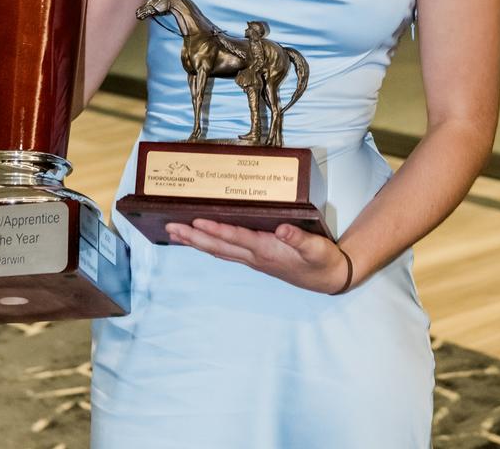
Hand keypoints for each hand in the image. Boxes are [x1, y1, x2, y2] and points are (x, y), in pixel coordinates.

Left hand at [165, 219, 351, 294]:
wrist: (328, 278)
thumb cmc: (321, 260)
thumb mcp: (316, 248)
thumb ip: (299, 239)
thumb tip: (284, 229)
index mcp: (267, 250)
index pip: (235, 237)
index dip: (215, 229)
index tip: (195, 220)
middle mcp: (255, 256)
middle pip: (218, 245)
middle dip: (193, 236)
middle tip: (170, 227)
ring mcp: (253, 259)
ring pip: (218, 249)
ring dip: (195, 241)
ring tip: (175, 232)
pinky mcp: (255, 258)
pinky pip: (226, 251)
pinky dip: (210, 244)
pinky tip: (200, 240)